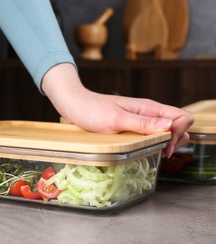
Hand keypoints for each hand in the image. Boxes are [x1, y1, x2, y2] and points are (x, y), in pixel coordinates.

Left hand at [42, 63, 193, 156]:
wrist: (74, 105)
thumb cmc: (92, 110)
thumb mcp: (116, 118)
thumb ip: (143, 122)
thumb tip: (169, 125)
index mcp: (149, 108)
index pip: (182, 117)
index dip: (180, 132)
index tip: (165, 144)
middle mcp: (149, 113)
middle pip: (180, 125)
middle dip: (177, 139)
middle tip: (163, 151)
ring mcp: (142, 120)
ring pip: (168, 131)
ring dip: (168, 142)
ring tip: (157, 151)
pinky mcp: (133, 126)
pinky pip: (153, 134)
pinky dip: (156, 143)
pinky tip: (148, 149)